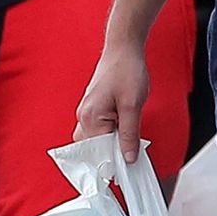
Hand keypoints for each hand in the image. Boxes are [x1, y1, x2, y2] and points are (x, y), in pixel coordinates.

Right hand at [74, 44, 149, 163]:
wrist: (123, 48)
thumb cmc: (127, 70)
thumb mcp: (133, 105)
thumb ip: (129, 134)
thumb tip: (128, 158)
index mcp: (90, 117)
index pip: (99, 152)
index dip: (115, 160)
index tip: (130, 167)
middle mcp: (83, 116)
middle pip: (94, 149)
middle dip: (111, 153)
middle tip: (132, 152)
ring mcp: (86, 112)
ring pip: (96, 141)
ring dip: (111, 143)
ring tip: (128, 137)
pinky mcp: (93, 108)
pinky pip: (98, 130)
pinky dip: (110, 134)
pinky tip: (123, 130)